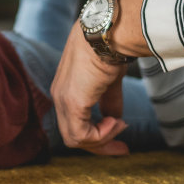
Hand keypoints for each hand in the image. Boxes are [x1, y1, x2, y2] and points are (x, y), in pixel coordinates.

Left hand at [50, 20, 130, 155]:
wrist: (109, 34)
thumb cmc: (111, 49)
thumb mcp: (110, 80)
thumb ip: (109, 100)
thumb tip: (116, 118)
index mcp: (65, 88)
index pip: (74, 121)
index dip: (97, 133)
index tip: (120, 131)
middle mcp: (59, 95)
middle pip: (73, 135)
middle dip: (100, 145)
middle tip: (123, 149)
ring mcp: (63, 100)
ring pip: (76, 139)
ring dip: (103, 138)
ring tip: (121, 124)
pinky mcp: (72, 103)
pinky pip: (82, 135)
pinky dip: (102, 135)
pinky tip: (117, 122)